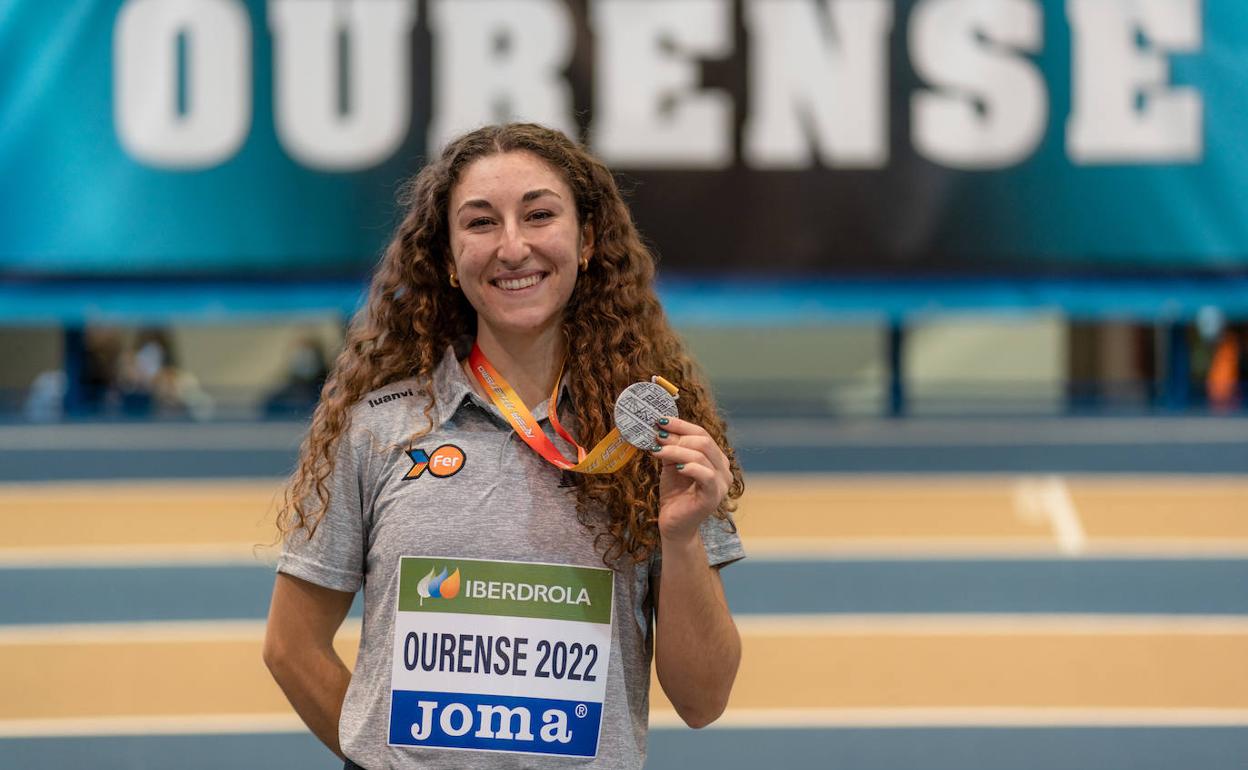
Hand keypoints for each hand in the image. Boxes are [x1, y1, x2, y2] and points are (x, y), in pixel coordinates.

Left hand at [651, 417, 731, 542]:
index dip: (681, 425)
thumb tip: (661, 428)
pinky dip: (690, 467)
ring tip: (657, 450)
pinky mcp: (714, 497)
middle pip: (703, 441)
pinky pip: (706, 475)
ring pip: (702, 455)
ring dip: (676, 450)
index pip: (702, 433)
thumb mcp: (671, 465)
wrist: (674, 524)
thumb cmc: (675, 495)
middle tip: (657, 436)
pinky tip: (676, 468)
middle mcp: (723, 469)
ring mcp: (721, 484)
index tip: (660, 420)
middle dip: (677, 437)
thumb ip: (671, 448)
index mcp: (716, 459)